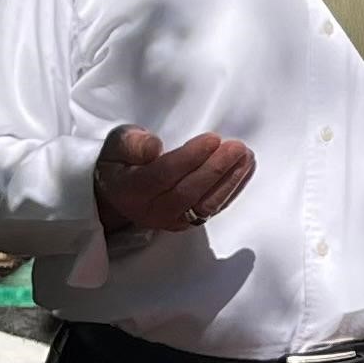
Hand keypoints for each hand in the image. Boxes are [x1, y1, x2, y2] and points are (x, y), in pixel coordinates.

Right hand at [95, 124, 253, 237]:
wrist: (117, 194)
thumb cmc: (121, 162)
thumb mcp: (117, 145)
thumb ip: (132, 143)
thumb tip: (153, 146)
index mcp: (130, 189)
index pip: (163, 175)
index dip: (190, 158)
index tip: (212, 139)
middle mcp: (150, 210)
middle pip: (188, 192)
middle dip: (216, 169)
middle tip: (236, 147)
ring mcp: (170, 220)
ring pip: (204, 205)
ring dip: (229, 180)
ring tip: (246, 157)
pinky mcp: (187, 223)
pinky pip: (212, 209)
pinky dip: (232, 189)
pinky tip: (244, 170)